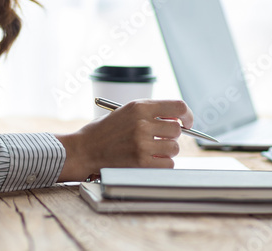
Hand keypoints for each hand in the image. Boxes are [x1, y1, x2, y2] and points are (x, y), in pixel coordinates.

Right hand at [54, 99, 193, 180]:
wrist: (85, 149)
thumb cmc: (106, 131)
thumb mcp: (127, 112)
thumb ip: (152, 113)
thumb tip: (178, 121)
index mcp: (140, 107)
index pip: (178, 107)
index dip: (187, 115)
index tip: (187, 122)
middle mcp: (142, 123)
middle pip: (177, 130)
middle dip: (172, 136)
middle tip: (160, 139)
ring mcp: (141, 143)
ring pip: (174, 148)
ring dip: (167, 151)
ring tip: (151, 150)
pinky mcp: (140, 162)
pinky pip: (168, 164)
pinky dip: (163, 164)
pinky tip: (149, 160)